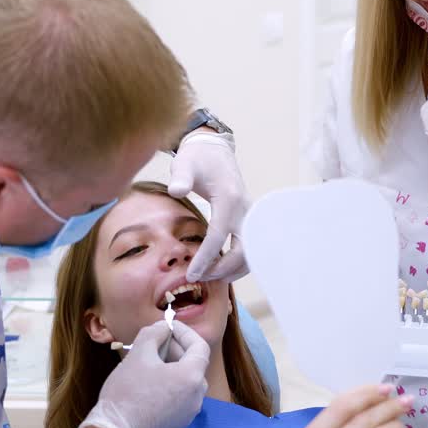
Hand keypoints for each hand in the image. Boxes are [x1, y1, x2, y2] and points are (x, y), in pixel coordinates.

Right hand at [77, 321, 209, 427]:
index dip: (184, 332)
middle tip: (155, 341)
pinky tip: (150, 381)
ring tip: (149, 361)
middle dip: (175, 348)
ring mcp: (189, 412)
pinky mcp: (178, 423)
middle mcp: (197, 396)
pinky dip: (170, 383)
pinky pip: (181, 395)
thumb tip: (163, 328)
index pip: (199, 346)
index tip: (167, 327)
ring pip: (187, 380)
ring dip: (172, 366)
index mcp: (192, 377)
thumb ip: (154, 334)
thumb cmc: (127, 391)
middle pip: (194, 363)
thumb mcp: (139, 354)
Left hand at [169, 131, 249, 282]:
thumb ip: (180, 177)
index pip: (219, 235)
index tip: (192, 273)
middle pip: (242, 250)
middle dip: (223, 269)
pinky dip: (237, 262)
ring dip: (233, 269)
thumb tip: (176, 191)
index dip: (206, 257)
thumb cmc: (198, 158)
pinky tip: (220, 269)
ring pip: (250, 252)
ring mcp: (249, 216)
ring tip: (210, 277)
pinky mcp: (247, 220)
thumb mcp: (185, 163)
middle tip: (200, 278)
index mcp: (229, 199)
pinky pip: (249, 247)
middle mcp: (244, 210)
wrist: (215, 150)